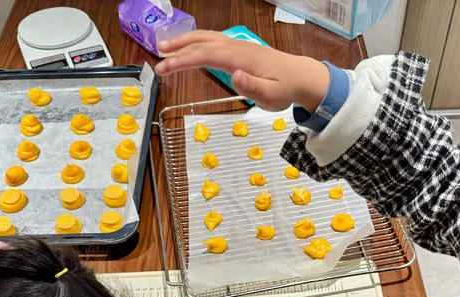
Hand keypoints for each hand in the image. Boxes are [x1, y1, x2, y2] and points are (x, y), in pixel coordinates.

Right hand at [155, 30, 329, 111]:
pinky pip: (213, 42)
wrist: (301, 77)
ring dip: (185, 42)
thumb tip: (235, 75)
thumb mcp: (271, 95)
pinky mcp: (240, 50)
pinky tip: (191, 49)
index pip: (204, 55)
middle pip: (202, 42)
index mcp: (240, 58)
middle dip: (178, 48)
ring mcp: (238, 46)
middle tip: (158, 56)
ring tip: (166, 48)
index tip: (164, 69)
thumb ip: (253, 87)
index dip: (182, 61)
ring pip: (207, 38)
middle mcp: (236, 47)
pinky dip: (197, 42)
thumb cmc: (285, 89)